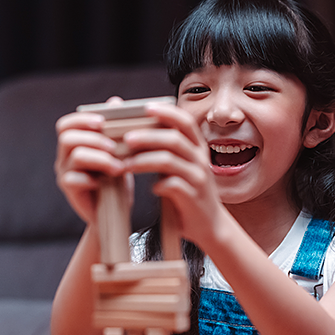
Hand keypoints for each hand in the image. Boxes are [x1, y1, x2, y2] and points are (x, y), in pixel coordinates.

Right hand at [54, 103, 128, 224]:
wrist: (115, 211)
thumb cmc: (116, 179)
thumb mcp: (118, 153)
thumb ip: (114, 129)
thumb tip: (115, 101)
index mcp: (73, 144)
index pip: (66, 124)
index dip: (82, 119)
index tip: (102, 122)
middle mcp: (64, 157)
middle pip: (67, 137)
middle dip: (95, 139)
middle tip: (115, 147)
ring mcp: (64, 174)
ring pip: (75, 156)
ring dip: (101, 159)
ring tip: (119, 167)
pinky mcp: (69, 191)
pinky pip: (74, 179)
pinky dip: (93, 178)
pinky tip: (106, 182)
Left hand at [122, 103, 226, 246]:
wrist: (209, 225)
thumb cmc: (188, 193)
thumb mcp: (182, 167)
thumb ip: (167, 151)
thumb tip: (137, 133)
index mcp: (197, 148)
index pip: (185, 122)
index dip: (167, 112)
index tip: (146, 108)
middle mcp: (200, 160)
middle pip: (173, 139)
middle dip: (147, 136)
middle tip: (126, 138)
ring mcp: (198, 179)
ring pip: (169, 161)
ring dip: (143, 160)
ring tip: (125, 164)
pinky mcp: (193, 198)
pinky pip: (172, 185)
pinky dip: (156, 185)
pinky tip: (149, 189)